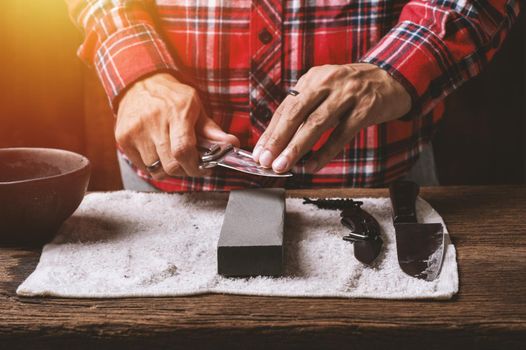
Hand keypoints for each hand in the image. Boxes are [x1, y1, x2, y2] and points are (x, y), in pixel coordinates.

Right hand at [115, 73, 238, 178]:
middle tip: (190, 165)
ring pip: (156, 169)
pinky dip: (154, 166)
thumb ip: (212, 129)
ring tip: (174, 157)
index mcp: (176, 111)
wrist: (139, 83)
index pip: (184, 150)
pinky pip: (143, 167)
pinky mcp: (123, 138)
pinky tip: (159, 152)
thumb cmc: (171, 97)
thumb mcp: (195, 106)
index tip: (202, 168)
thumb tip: (232, 145)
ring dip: (169, 169)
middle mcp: (153, 121)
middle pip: (171, 165)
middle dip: (185, 171)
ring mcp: (135, 131)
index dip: (195, 167)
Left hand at [252, 63, 410, 172]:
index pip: (285, 108)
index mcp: (312, 79)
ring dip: (297, 147)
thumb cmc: (352, 90)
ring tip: (283, 165)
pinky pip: (342, 134)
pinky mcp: (366, 108)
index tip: (259, 153)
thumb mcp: (325, 91)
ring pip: (316, 123)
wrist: (391, 78)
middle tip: (266, 161)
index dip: (270, 132)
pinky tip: (313, 165)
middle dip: (278, 139)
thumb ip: (304, 110)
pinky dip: (326, 152)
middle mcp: (327, 83)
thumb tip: (278, 140)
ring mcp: (347, 94)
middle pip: (296, 113)